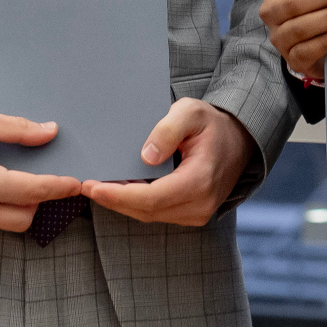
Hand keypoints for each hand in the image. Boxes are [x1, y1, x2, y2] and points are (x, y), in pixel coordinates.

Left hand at [81, 99, 255, 226]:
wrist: (241, 139)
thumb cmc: (213, 124)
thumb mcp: (191, 112)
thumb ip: (168, 130)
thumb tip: (145, 156)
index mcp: (201, 180)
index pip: (152, 198)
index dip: (119, 195)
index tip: (93, 186)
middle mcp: (201, 204)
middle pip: (146, 210)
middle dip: (113, 200)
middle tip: (86, 186)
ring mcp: (198, 213)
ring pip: (150, 214)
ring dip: (122, 203)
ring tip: (98, 187)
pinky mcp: (193, 214)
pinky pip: (158, 212)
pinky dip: (137, 203)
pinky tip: (121, 190)